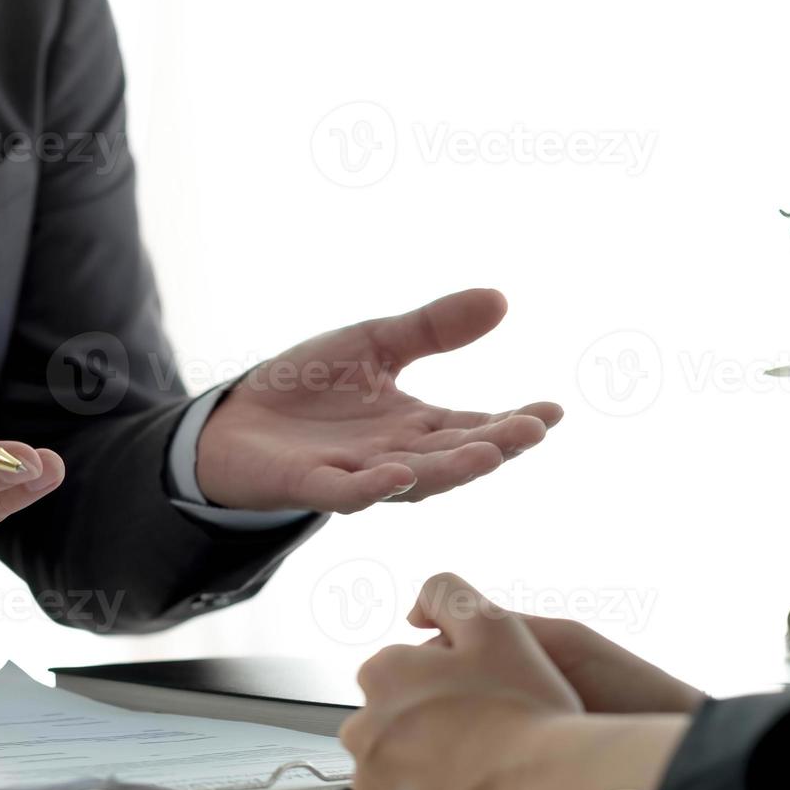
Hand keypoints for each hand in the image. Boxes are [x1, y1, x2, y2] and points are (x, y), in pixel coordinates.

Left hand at [196, 289, 560, 512]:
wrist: (235, 420)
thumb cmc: (308, 388)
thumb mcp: (375, 344)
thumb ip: (433, 328)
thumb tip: (500, 298)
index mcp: (416, 426)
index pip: (475, 427)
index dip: (514, 422)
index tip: (555, 411)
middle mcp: (396, 456)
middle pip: (453, 456)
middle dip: (495, 446)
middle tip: (535, 431)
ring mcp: (355, 474)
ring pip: (411, 478)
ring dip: (449, 470)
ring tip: (490, 455)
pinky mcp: (309, 484)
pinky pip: (345, 491)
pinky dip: (372, 487)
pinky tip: (399, 472)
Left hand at [341, 574, 686, 789]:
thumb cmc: (525, 709)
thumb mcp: (492, 622)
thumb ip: (446, 595)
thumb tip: (413, 610)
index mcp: (381, 674)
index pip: (404, 671)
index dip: (447, 681)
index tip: (479, 696)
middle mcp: (362, 727)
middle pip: (394, 718)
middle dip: (427, 722)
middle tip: (483, 733)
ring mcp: (372, 782)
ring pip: (395, 764)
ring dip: (425, 764)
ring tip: (478, 767)